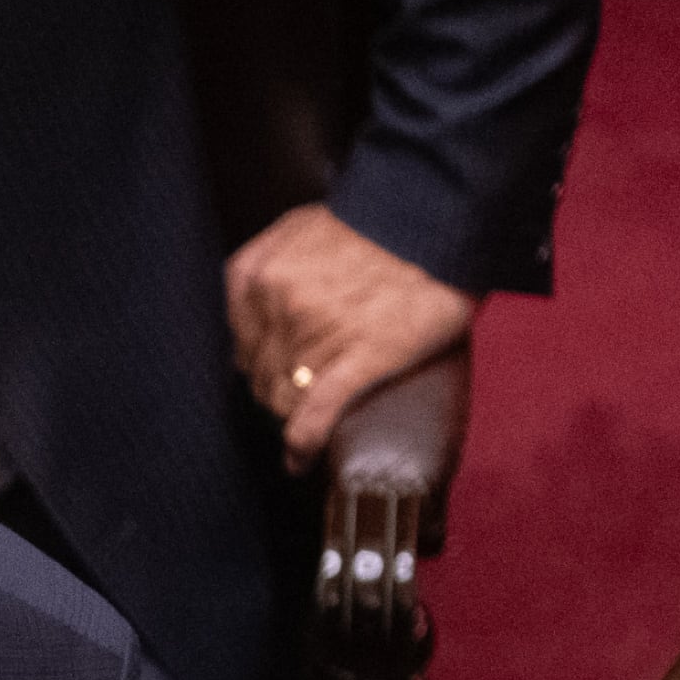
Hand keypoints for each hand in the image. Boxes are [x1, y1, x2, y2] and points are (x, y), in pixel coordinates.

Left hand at [223, 204, 476, 464]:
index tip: (279, 369)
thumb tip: (250, 327)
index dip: (263, 363)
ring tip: (316, 412)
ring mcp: (316, 335)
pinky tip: (299, 462)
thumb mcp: (298, 229)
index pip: (242, 345)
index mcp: (257, 274)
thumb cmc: (373, 223)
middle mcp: (278, 305)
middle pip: (260, 376)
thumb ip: (265, 270)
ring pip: (284, 399)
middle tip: (307, 389)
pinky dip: (303, 445)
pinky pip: (315, 417)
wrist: (436, 216)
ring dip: (296, 412)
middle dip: (279, 389)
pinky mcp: (359, 360)